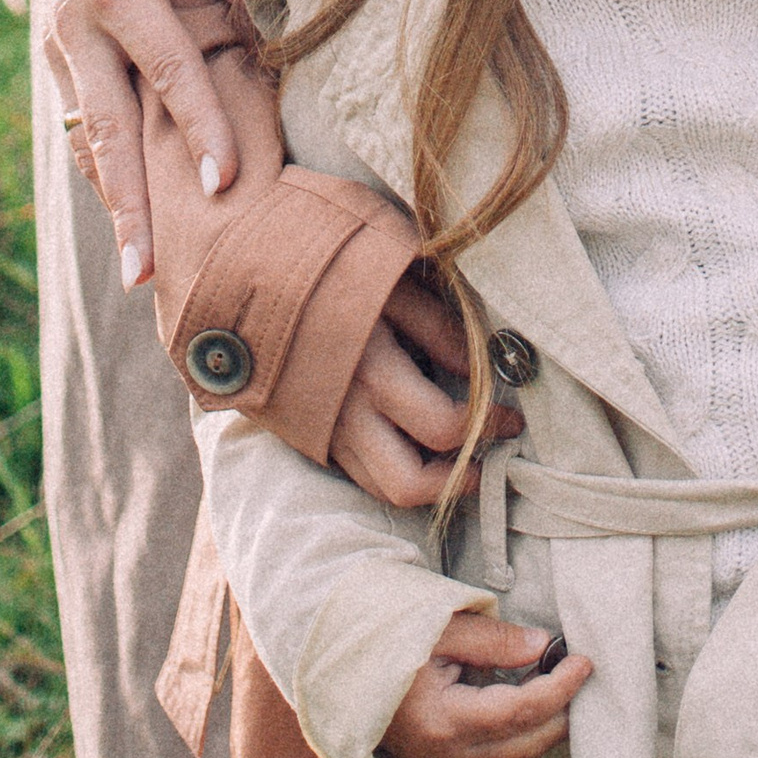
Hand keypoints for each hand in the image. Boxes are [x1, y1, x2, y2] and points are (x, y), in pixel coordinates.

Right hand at [20, 0, 277, 288]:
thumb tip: (283, 39)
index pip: (169, 72)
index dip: (201, 127)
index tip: (224, 183)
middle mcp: (77, 23)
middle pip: (110, 130)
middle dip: (131, 207)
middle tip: (150, 274)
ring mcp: (55, 40)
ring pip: (89, 137)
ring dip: (113, 202)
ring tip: (139, 268)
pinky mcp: (51, 49)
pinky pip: (80, 120)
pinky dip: (101, 168)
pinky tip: (125, 215)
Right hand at [330, 273, 524, 511]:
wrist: (244, 279)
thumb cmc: (328, 270)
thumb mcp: (390, 281)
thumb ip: (438, 325)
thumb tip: (481, 366)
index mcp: (371, 372)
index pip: (444, 427)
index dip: (488, 426)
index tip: (513, 416)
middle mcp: (345, 414)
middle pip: (408, 484)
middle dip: (457, 480)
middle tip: (490, 457)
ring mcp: (324, 431)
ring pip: (381, 488)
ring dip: (427, 483)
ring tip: (460, 459)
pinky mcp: (310, 435)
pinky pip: (359, 473)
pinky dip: (394, 468)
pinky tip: (416, 445)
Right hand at [381, 612, 591, 757]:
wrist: (333, 668)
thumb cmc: (382, 640)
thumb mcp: (439, 628)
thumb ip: (493, 641)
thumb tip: (541, 646)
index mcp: (444, 722)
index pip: (521, 711)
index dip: (560, 687)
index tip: (585, 661)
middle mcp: (447, 755)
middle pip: (526, 742)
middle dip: (562, 711)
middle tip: (583, 672)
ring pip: (513, 750)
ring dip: (544, 719)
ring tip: (562, 678)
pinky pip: (494, 748)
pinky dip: (520, 724)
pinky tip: (529, 690)